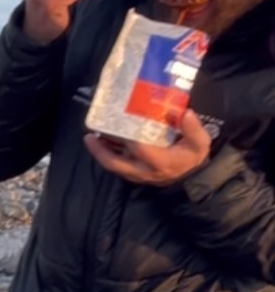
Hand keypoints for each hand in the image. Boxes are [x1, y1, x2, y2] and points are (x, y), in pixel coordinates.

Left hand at [85, 107, 212, 185]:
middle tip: (89, 136)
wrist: (191, 178)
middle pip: (115, 163)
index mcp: (160, 161)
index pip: (140, 149)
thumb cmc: (193, 159)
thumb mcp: (200, 144)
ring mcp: (138, 175)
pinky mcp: (135, 175)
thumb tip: (186, 113)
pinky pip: (117, 165)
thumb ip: (194, 129)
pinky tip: (104, 142)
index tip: (120, 122)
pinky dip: (108, 155)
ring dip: (101, 152)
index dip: (128, 137)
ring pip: (114, 165)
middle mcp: (144, 170)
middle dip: (100, 150)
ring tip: (92, 136)